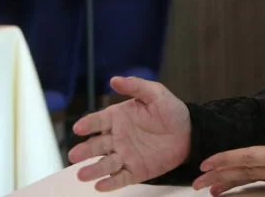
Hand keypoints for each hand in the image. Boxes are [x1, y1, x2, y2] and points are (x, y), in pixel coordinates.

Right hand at [68, 76, 190, 191]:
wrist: (189, 132)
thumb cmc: (170, 111)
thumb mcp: (156, 94)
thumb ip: (136, 86)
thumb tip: (114, 79)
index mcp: (117, 118)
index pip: (98, 121)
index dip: (88, 124)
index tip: (79, 128)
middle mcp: (116, 138)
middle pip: (96, 145)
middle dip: (85, 150)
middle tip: (74, 155)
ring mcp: (124, 156)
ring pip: (105, 164)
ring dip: (93, 169)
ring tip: (82, 174)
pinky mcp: (134, 171)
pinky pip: (120, 178)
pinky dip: (110, 183)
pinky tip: (101, 186)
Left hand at [192, 104, 264, 196]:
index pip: (248, 158)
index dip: (225, 160)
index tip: (205, 165)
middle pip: (244, 172)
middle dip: (219, 177)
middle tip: (197, 183)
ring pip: (251, 179)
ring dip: (230, 183)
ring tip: (211, 189)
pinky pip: (261, 180)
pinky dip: (245, 182)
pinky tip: (236, 183)